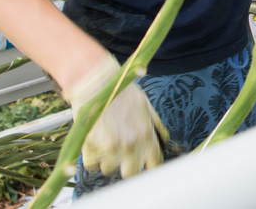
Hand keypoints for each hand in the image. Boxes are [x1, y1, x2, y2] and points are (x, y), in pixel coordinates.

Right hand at [63, 53, 166, 178]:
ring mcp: (110, 147)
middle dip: (126, 166)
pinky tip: (94, 144)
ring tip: (105, 143)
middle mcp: (130, 144)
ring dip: (107, 160)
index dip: (148, 166)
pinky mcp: (91, 147)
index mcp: (146, 134)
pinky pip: (91, 165)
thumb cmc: (121, 91)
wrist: (96, 82)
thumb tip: (165, 141)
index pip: (154, 164)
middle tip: (121, 155)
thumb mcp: (145, 105)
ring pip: (109, 169)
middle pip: (130, 173)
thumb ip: (155, 126)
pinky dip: (91, 158)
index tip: (143, 165)